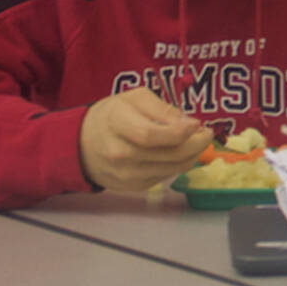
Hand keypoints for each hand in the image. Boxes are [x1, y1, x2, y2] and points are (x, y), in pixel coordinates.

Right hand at [78, 88, 212, 192]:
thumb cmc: (111, 117)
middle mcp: (119, 153)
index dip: (180, 131)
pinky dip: (179, 164)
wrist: (80, 144)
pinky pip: (166, 176)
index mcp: (116, 124)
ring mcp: (125, 173)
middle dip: (197, 143)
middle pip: (169, 154)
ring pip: (173, 168)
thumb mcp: (133, 99)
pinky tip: (179, 151)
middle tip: (206, 133)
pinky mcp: (132, 186)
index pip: (152, 135)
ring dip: (193, 154)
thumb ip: (161, 108)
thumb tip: (188, 123)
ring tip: (197, 140)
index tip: (197, 123)